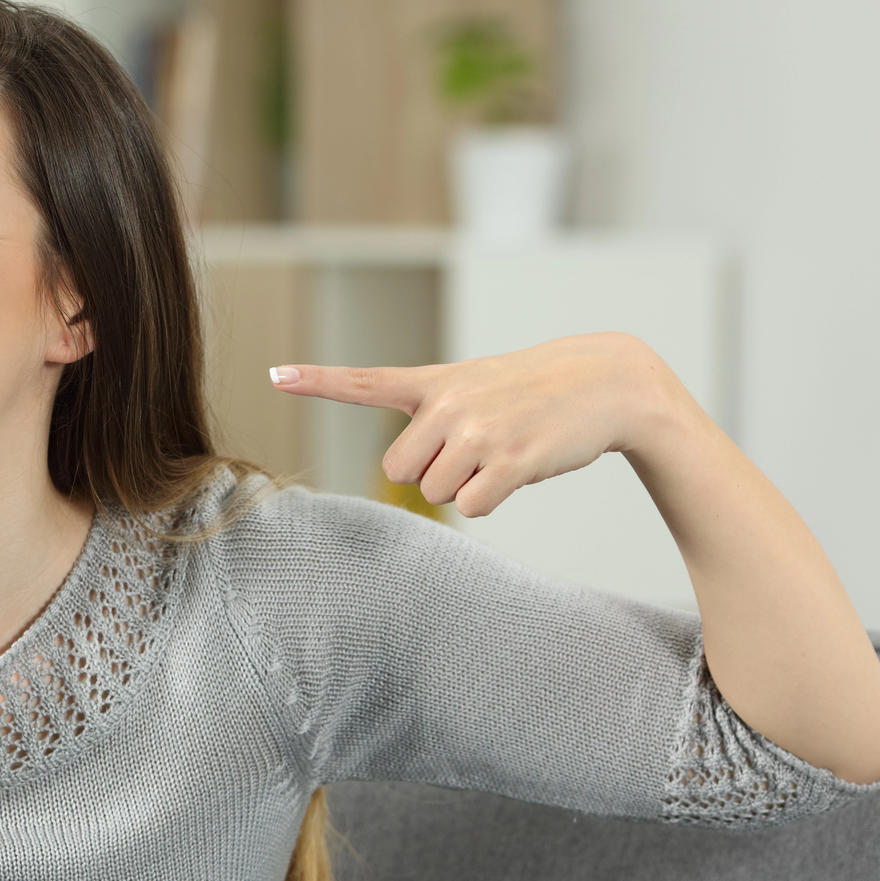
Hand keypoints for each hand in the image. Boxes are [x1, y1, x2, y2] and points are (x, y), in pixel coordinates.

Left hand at [269, 332, 692, 517]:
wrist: (605, 382)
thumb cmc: (532, 391)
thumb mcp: (476, 385)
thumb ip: (432, 417)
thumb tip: (408, 475)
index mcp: (433, 382)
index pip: (364, 381)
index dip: (317, 381)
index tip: (274, 374)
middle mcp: (448, 404)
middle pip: (400, 472)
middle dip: (432, 471)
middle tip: (474, 448)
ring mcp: (478, 432)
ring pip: (437, 493)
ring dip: (468, 485)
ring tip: (503, 451)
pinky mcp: (509, 461)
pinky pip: (474, 506)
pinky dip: (493, 499)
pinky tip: (519, 469)